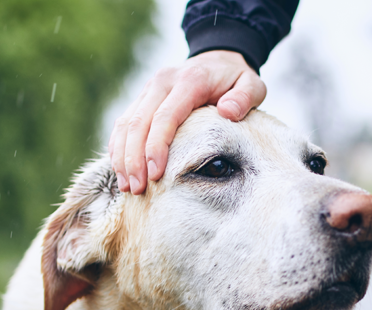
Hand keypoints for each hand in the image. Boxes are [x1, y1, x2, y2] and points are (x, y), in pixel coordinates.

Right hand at [109, 50, 266, 193]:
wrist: (218, 59)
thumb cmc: (236, 79)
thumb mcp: (252, 84)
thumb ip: (245, 97)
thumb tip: (228, 111)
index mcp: (190, 80)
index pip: (166, 115)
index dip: (157, 146)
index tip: (155, 174)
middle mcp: (163, 82)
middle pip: (138, 122)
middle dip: (134, 158)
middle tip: (137, 189)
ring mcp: (149, 89)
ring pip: (125, 123)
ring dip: (122, 156)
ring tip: (127, 187)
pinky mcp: (143, 97)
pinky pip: (123, 123)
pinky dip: (118, 147)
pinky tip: (121, 171)